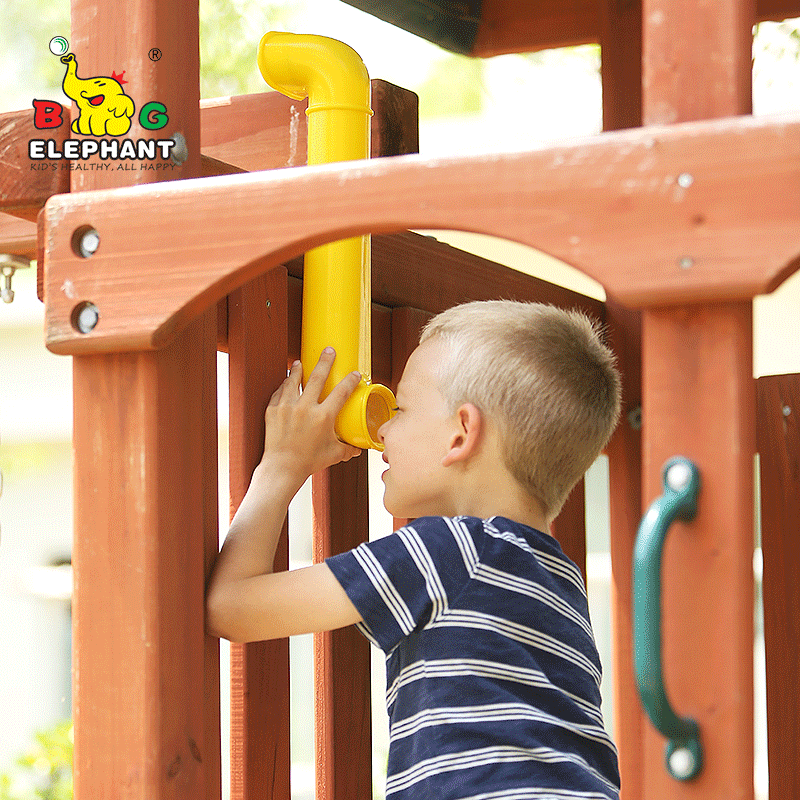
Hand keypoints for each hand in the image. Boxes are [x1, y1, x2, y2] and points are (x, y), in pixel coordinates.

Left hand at [259, 347, 361, 484]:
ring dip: (298, 370)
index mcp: (324, 416)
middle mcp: (305, 408)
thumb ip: (348, 448)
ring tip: (300, 362)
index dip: (350, 380)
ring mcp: (287, 407)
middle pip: (317, 377)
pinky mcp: (273, 410)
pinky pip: (279, 392)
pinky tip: (286, 383)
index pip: (342, 392)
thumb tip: (359, 448)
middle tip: (329, 350)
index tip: (355, 374)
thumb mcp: (334, 454)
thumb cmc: (309, 462)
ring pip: (294, 381)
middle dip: (325, 362)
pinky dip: (284, 387)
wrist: (282, 468)